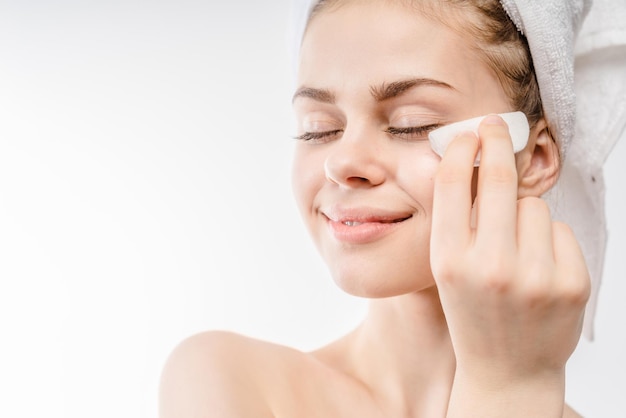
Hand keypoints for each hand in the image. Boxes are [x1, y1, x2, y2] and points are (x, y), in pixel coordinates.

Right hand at [430, 114, 589, 415]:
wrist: (507, 370)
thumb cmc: (471, 313)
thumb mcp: (446, 271)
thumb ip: (454, 222)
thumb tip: (469, 160)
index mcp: (449, 262)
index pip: (453, 185)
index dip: (461, 149)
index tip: (468, 133)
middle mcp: (490, 267)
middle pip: (496, 180)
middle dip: (496, 143)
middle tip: (495, 126)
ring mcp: (535, 276)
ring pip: (532, 205)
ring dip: (523, 214)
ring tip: (516, 250)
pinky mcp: (571, 283)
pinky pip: (559, 229)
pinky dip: (549, 239)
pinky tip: (538, 267)